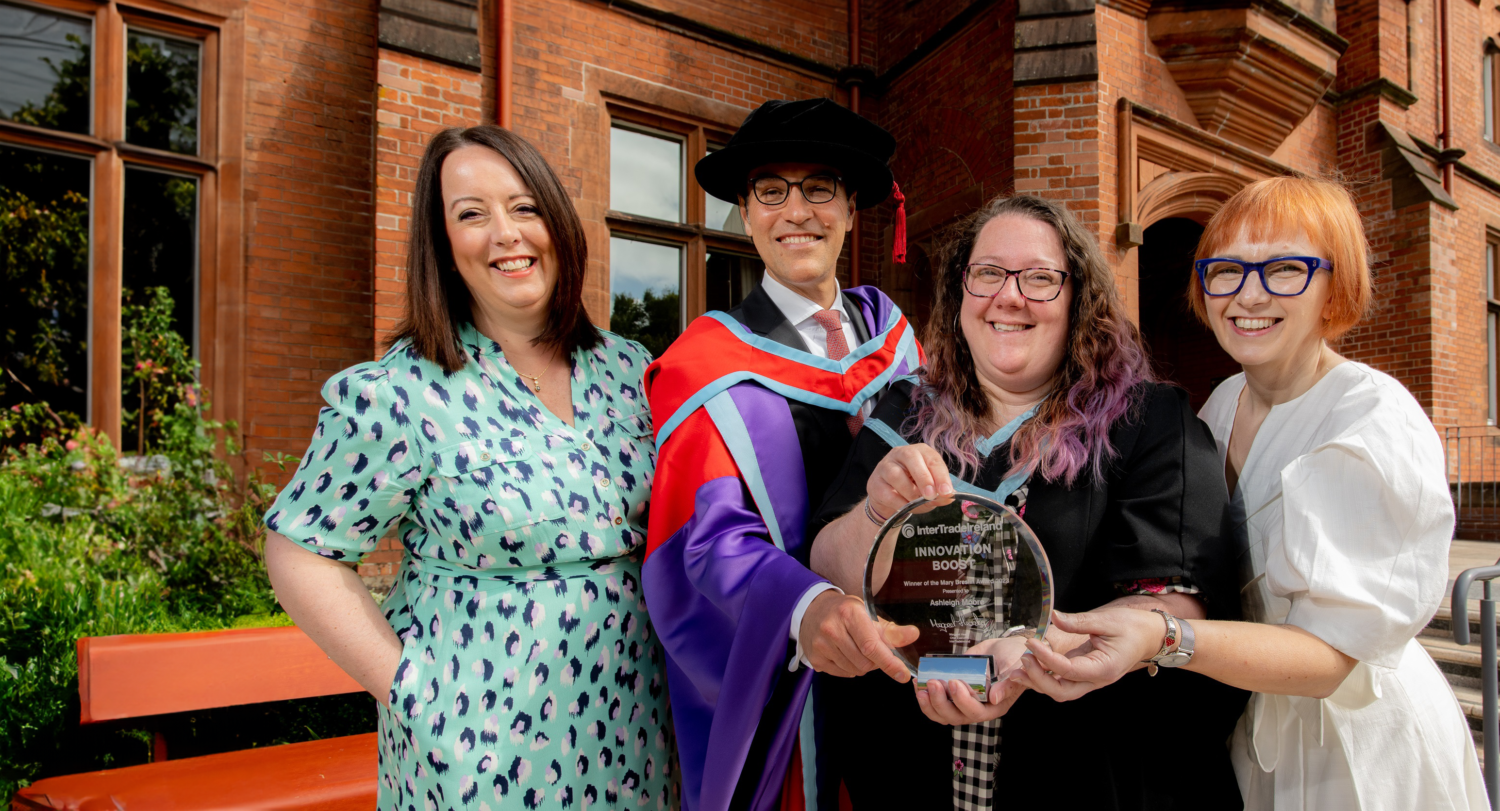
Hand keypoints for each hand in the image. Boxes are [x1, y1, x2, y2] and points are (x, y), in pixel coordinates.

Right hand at [798, 591, 918, 680]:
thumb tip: (914, 634)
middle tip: (872, 650)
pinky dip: (850, 668)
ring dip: (863, 665)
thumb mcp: (868, 614)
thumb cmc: (844, 612)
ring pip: (854, 670)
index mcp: (849, 613)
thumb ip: (891, 630)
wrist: (812, 610)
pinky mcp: (815, 658)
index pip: (871, 645)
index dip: (889, 662)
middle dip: (875, 662)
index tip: (903, 674)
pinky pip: (843, 674)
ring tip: (856, 649)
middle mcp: (832, 629)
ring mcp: (821, 645)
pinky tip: (845, 654)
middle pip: (864, 662)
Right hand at [866, 443, 954, 520]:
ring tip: (918, 504)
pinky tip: (906, 508)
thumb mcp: (929, 488)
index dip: (941, 475)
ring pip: (896, 475)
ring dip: (910, 493)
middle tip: (931, 495)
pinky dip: (899, 503)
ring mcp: (885, 466)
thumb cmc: (913, 487)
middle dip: (924, 478)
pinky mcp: (875, 482)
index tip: (946, 492)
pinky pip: (887, 493)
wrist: (888, 498)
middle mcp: (901, 453)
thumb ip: (939, 492)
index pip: (932, 458)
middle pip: (911, 458)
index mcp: (919, 451)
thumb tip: (947, 498)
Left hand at [914, 636, 1030, 724]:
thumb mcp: (1015, 668)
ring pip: (943, 714)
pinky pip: (937, 703)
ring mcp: (964, 702)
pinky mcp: (953, 694)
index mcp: (994, 706)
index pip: (976, 712)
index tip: (954, 682)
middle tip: (934, 683)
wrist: (1006, 649)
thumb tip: (994, 698)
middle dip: (941, 702)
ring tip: (921, 688)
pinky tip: (918, 684)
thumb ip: (1007, 684)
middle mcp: (978, 708)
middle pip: (956, 716)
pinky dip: (925, 697)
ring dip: (929, 704)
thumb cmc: (1014, 659)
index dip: (963, 701)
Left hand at [1012, 609, 1164, 701]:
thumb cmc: (1131, 627)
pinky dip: (1045, 677)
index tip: (1030, 643)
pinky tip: (1031, 665)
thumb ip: (1078, 621)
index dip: (1046, 658)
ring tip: (1019, 666)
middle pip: (1062, 692)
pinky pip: (1062, 682)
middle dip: (1039, 679)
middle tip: (1023, 658)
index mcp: (1104, 668)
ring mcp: (1091, 681)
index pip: (1068, 670)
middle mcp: (1097, 680)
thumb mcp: (1106, 620)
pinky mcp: (1085, 675)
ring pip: (1060, 691)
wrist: (1150, 636)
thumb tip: (1054, 617)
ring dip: (1039, 682)